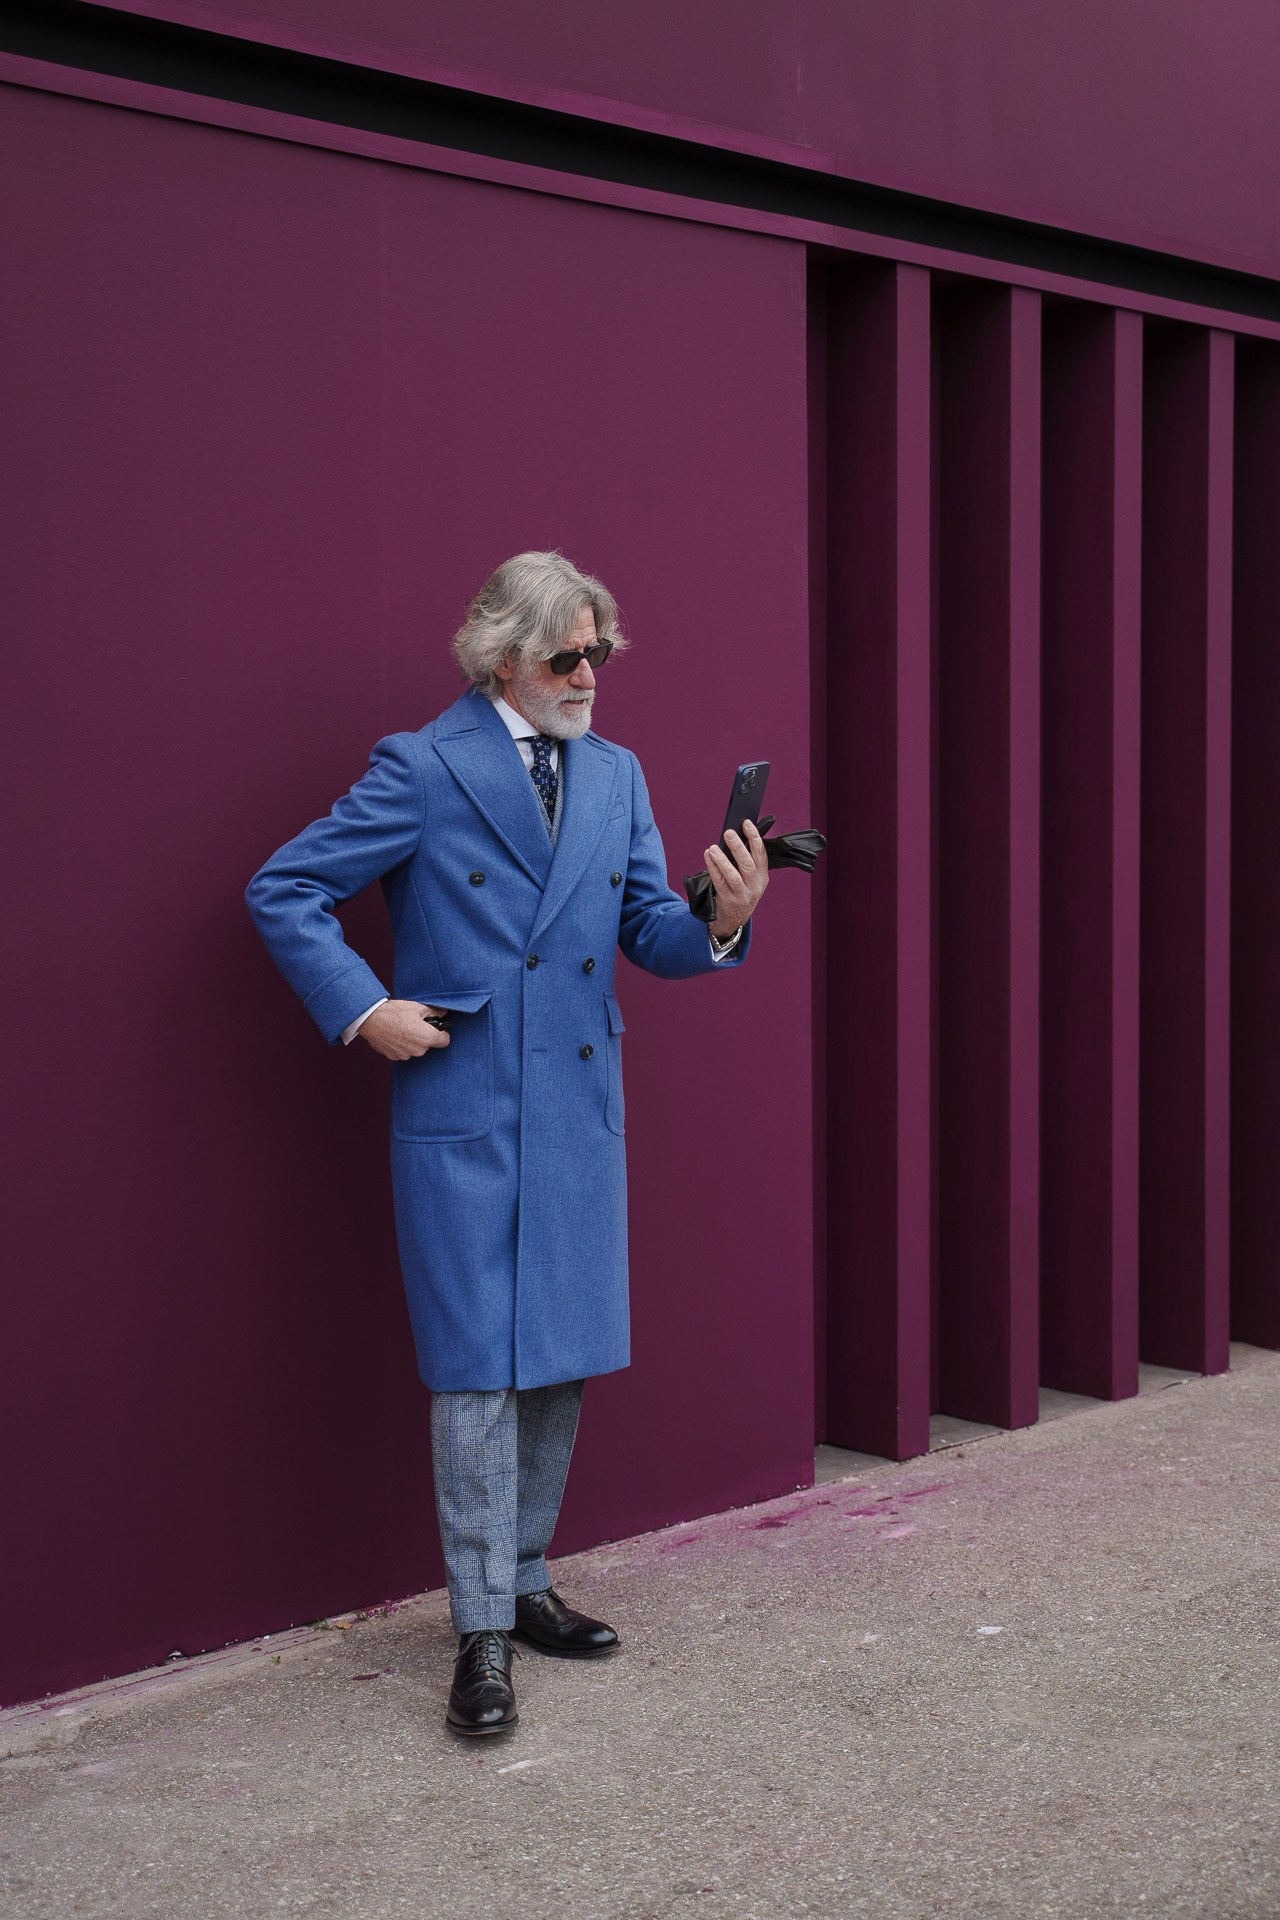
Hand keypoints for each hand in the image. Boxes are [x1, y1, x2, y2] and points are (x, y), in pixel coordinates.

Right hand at [359, 999, 451, 1060]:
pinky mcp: (394, 1057)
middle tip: (415, 1024)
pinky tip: (395, 1034)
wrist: (371, 1019)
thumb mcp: (417, 1007)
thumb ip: (434, 1012)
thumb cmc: (394, 1012)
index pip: (445, 1041)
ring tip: (403, 1028)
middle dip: (425, 1035)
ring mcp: (405, 1055)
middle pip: (429, 1045)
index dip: (442, 1033)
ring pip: (415, 1048)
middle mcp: (418, 1050)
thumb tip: (443, 1013)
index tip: (437, 1028)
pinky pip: (403, 1051)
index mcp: (427, 1038)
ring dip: (413, 1041)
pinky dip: (402, 1045)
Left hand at [705, 819, 768, 939]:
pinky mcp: (729, 901)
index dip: (755, 837)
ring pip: (733, 875)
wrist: (735, 919)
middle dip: (738, 847)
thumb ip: (745, 861)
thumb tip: (733, 838)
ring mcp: (743, 895)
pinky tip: (708, 857)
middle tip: (728, 832)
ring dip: (722, 860)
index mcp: (762, 876)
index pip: (761, 853)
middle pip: (748, 863)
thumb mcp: (749, 878)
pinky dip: (713, 868)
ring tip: (713, 848)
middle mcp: (755, 885)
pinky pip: (720, 882)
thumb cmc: (740, 891)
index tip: (746, 823)